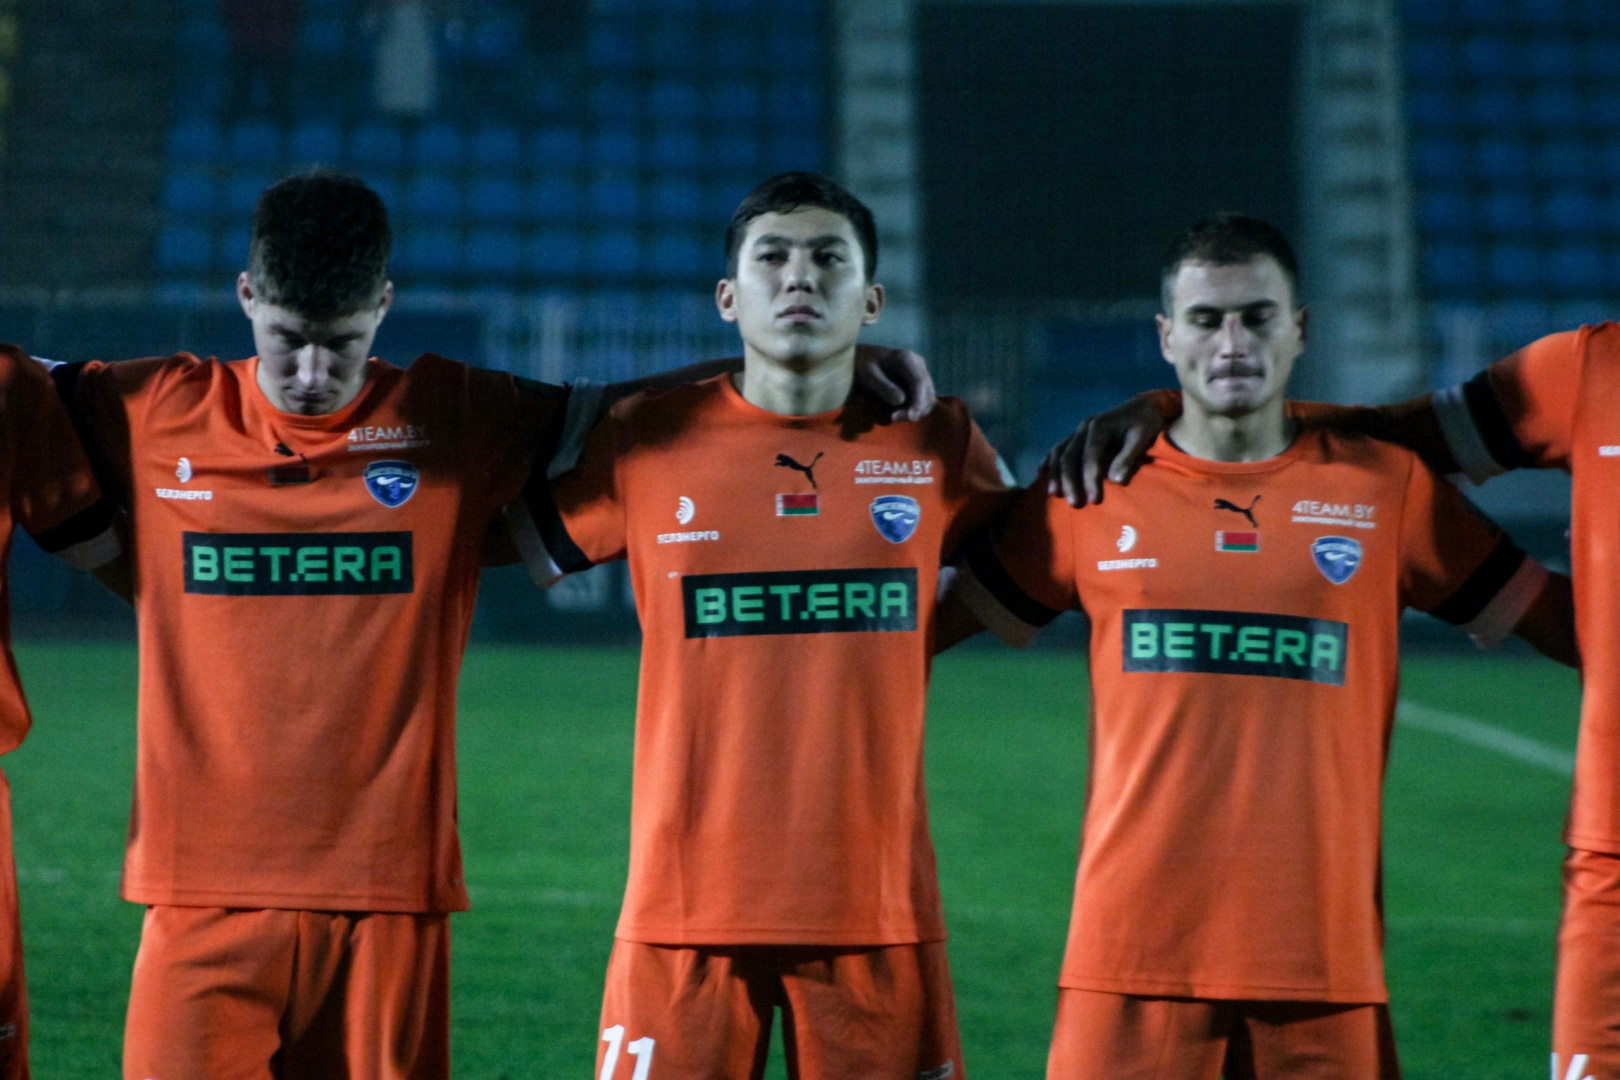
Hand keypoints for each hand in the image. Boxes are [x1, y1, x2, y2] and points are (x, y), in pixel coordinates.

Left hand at [855, 345, 936, 421]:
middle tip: (894, 418)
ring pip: (928, 400)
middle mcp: (918, 365)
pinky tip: (895, 411)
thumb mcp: (867, 373)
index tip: (911, 418)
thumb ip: (882, 386)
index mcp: (906, 358)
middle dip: (915, 409)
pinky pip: (922, 403)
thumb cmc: (861, 365)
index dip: (918, 402)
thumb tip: (901, 401)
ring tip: (892, 416)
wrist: (861, 361)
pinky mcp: (917, 385)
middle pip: (928, 393)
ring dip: (913, 412)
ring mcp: (920, 375)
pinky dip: (910, 410)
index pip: (919, 382)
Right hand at [1043, 393, 1167, 506]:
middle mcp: (1083, 428)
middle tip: (1075, 504)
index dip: (1090, 479)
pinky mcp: (1076, 435)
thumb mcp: (1141, 438)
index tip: (1094, 500)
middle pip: (1070, 456)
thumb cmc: (1144, 424)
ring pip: (1059, 452)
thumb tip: (1116, 481)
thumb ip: (1128, 458)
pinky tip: (1042, 473)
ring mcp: (1077, 431)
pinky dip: (1049, 461)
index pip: (1090, 457)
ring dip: (1055, 474)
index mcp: (1099, 427)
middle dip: (1070, 481)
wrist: (1143, 407)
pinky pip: (1058, 448)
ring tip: (1054, 494)